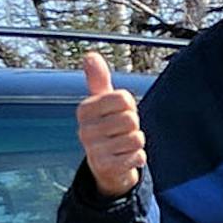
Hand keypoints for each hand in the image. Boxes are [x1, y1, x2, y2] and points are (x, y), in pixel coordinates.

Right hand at [77, 52, 145, 198]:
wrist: (106, 168)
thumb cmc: (108, 129)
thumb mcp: (102, 103)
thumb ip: (98, 80)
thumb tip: (89, 55)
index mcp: (85, 109)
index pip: (123, 98)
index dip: (129, 106)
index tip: (119, 113)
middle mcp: (85, 129)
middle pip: (131, 119)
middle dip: (133, 127)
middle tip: (122, 133)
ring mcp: (93, 150)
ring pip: (136, 138)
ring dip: (136, 144)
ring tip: (123, 146)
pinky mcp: (105, 167)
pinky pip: (137, 156)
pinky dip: (137, 158)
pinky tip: (125, 159)